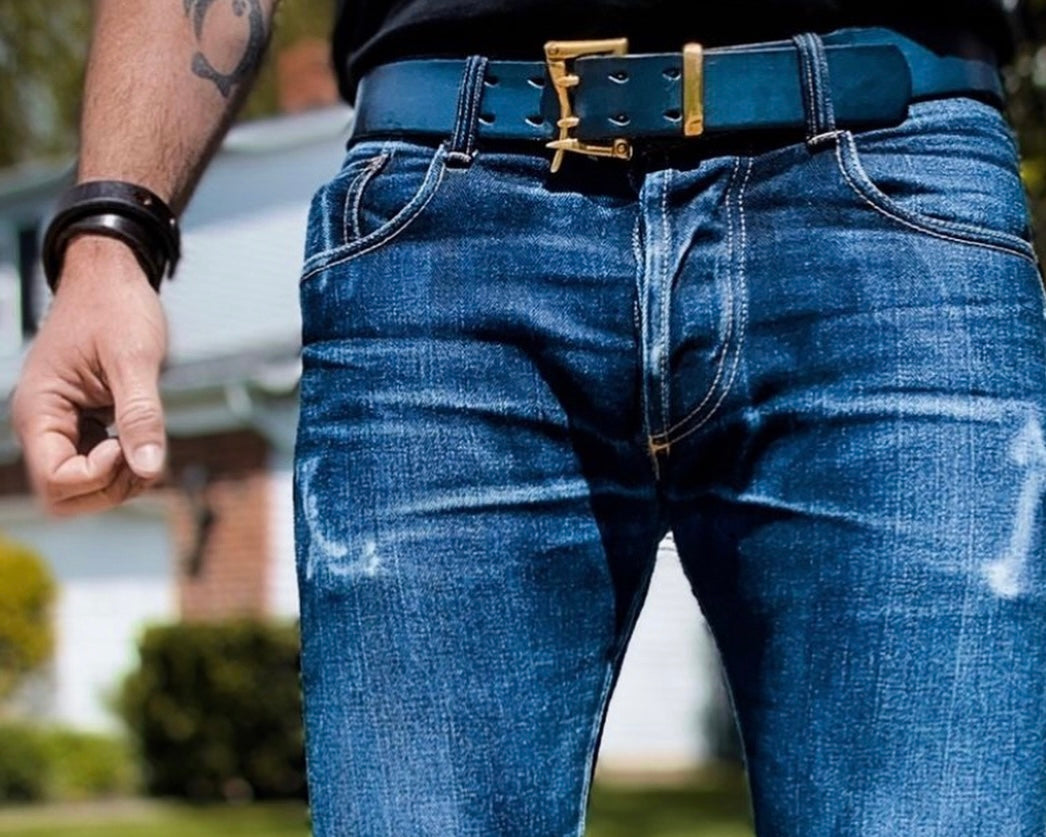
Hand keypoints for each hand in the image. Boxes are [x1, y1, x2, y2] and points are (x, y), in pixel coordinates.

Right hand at [12, 236, 168, 514]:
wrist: (111, 276)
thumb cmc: (117, 306)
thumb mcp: (135, 359)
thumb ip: (141, 415)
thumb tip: (150, 468)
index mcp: (40, 409)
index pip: (56, 481)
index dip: (98, 477)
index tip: (125, 445)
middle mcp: (41, 424)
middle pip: (63, 496)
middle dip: (109, 488)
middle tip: (142, 454)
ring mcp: (59, 426)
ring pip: (80, 488)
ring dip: (118, 481)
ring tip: (145, 444)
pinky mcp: (79, 423)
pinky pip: (94, 465)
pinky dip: (121, 464)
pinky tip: (141, 437)